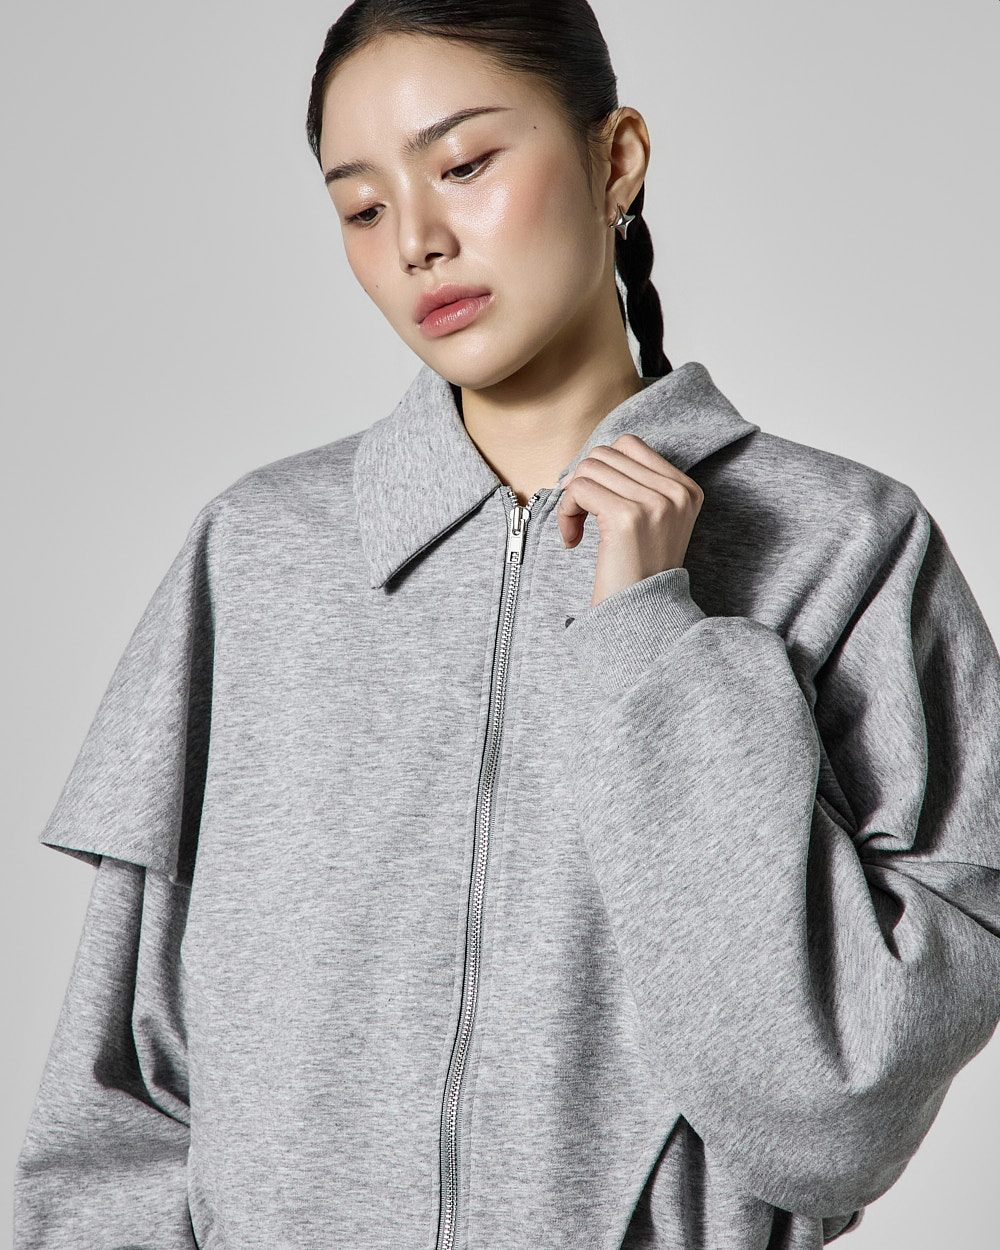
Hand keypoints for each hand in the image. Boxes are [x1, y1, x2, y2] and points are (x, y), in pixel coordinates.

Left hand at [556, 434, 703, 607]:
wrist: (642, 617)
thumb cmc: (637, 574)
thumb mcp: (650, 523)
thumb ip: (633, 485)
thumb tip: (589, 460)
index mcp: (686, 489)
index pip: (629, 445)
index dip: (600, 468)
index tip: (592, 501)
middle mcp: (676, 492)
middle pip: (605, 454)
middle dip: (582, 483)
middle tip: (579, 519)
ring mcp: (655, 503)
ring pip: (589, 468)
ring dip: (570, 499)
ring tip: (576, 531)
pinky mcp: (628, 516)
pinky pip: (579, 489)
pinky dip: (564, 512)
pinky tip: (572, 539)